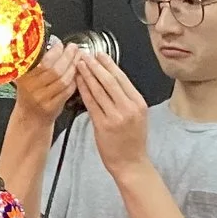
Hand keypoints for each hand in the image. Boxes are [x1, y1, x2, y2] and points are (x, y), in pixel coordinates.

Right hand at [13, 39, 79, 119]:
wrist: (31, 115)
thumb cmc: (31, 91)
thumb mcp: (26, 75)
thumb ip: (36, 61)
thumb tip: (54, 43)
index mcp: (22, 75)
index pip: (39, 60)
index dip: (54, 51)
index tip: (60, 44)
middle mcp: (30, 87)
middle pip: (54, 69)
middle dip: (67, 56)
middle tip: (74, 48)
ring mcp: (41, 98)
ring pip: (62, 80)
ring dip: (73, 67)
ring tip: (78, 58)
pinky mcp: (51, 106)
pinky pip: (67, 91)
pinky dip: (75, 81)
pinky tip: (78, 74)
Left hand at [71, 46, 149, 173]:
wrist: (131, 163)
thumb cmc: (132, 140)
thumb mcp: (137, 116)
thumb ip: (126, 98)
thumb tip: (111, 78)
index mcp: (139, 103)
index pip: (122, 78)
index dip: (109, 64)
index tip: (99, 54)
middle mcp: (128, 108)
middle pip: (109, 81)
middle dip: (95, 66)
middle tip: (85, 54)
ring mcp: (115, 117)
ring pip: (98, 90)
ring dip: (87, 75)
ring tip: (78, 64)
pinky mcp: (102, 125)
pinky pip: (91, 103)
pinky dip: (83, 90)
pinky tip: (78, 82)